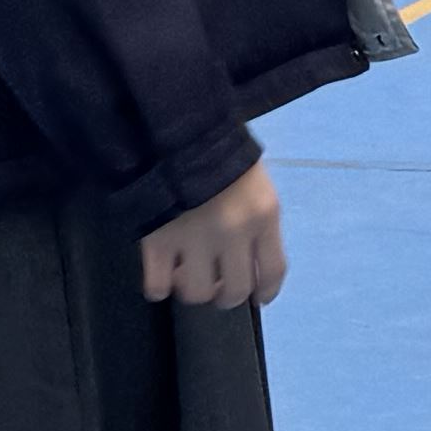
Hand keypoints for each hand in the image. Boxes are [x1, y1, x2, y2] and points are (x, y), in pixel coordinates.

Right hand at [138, 163, 286, 311]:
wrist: (177, 133)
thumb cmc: (222, 155)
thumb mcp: (256, 184)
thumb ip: (259, 220)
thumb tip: (255, 257)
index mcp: (263, 215)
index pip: (274, 270)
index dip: (268, 291)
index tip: (260, 297)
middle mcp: (233, 233)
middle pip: (236, 290)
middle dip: (227, 296)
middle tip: (219, 290)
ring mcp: (193, 239)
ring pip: (197, 292)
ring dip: (193, 290)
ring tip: (187, 278)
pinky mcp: (157, 240)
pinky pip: (157, 284)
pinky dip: (159, 288)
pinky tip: (161, 279)